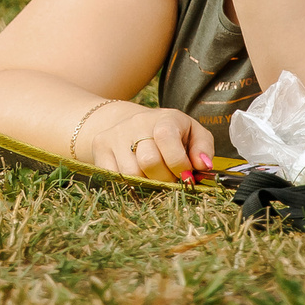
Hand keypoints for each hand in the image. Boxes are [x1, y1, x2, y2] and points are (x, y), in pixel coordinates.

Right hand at [80, 101, 214, 181]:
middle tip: (169, 180)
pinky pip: (113, 177)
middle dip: (163, 179)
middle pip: (148, 161)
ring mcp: (116, 135)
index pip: (166, 139)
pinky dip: (127, 185)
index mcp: (164, 119)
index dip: (178, 164)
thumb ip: (203, 148)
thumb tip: (203, 165)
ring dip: (145, 184)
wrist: (132, 124)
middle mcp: (137, 123)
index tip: (185, 176)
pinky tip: (136, 178)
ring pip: (130, 174)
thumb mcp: (193, 134)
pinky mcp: (100, 147)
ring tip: (153, 178)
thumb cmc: (171, 134)